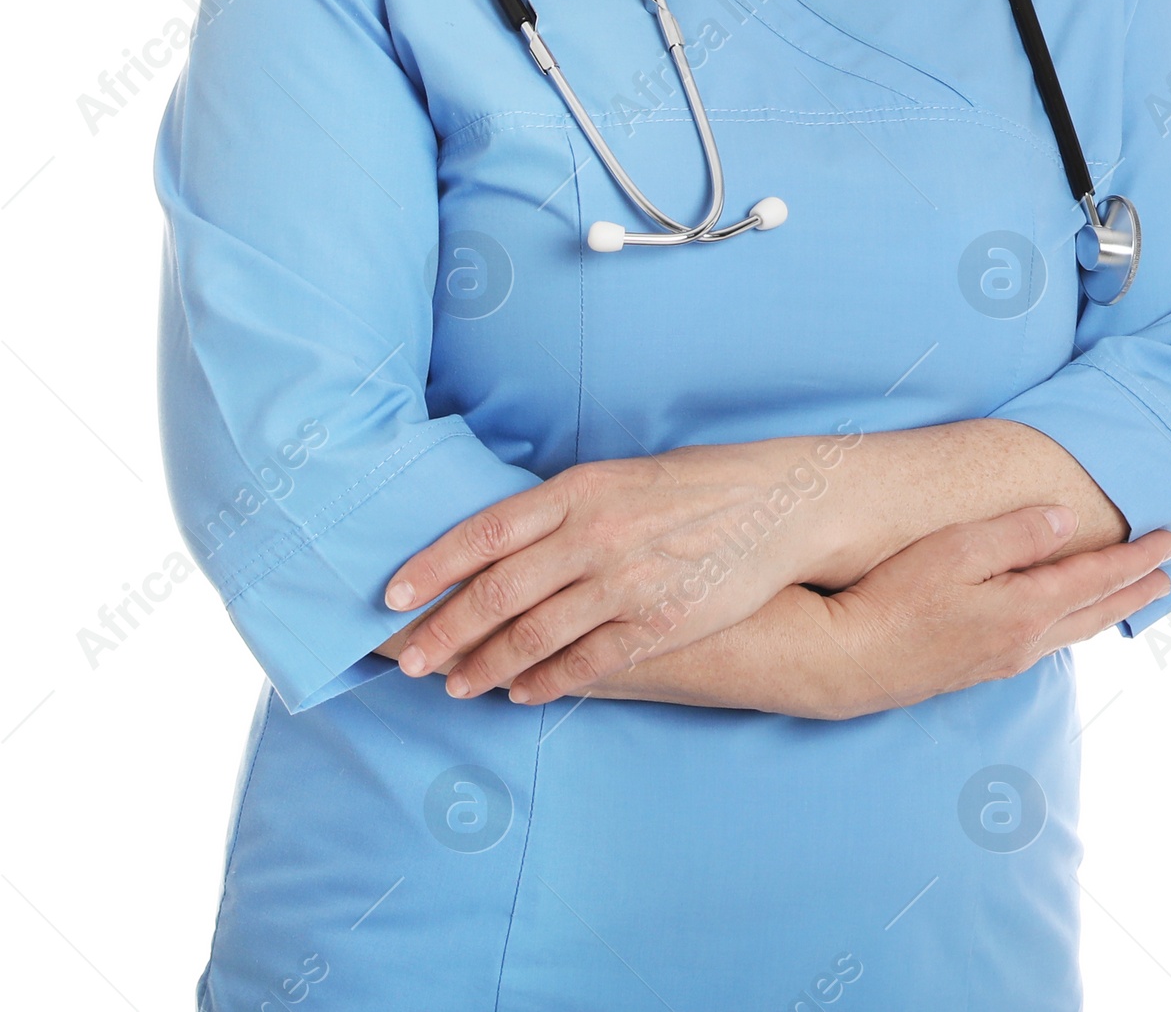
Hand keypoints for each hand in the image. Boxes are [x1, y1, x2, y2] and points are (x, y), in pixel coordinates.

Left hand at [380, 432, 865, 702]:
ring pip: (533, 635)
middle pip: (497, 592)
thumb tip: (500, 537)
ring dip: (484, 665)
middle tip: (406, 659)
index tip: (391, 596)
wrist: (779, 504)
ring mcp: (626, 583)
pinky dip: (544, 682)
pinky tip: (519, 694)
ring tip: (454, 684)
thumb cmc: (695, 484)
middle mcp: (595, 535)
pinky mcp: (659, 623)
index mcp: (579, 491)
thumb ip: (562, 508)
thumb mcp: (620, 476)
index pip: (484, 532)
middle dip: (444, 631)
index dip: (432, 567)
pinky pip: (586, 663)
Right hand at [810, 506, 1170, 716]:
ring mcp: (1001, 660)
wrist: (847, 662)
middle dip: (1134, 588)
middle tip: (1169, 574)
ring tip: (1127, 595)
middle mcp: (1024, 641)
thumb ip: (1015, 534)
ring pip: (1071, 631)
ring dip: (1105, 609)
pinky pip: (1046, 641)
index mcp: (1025, 609)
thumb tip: (1065, 520)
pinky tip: (1063, 621)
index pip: (1096, 578)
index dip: (1135, 558)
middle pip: (1094, 611)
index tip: (1170, 541)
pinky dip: (1072, 623)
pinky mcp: (978, 667)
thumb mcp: (956, 549)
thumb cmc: (895, 598)